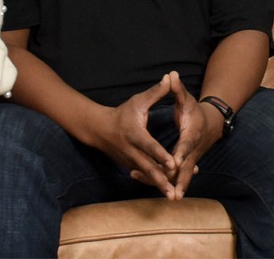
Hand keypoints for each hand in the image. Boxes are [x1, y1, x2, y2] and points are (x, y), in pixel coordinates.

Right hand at [93, 74, 181, 199]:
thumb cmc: (122, 113)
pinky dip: (156, 182)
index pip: (149, 146)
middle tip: (173, 192)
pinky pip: (144, 176)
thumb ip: (155, 92)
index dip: (160, 154)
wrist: (99, 129)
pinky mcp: (130, 167)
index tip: (172, 163)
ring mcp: (129, 161)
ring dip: (159, 185)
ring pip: (146, 176)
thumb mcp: (137, 101)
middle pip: (147, 168)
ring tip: (174, 195)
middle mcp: (131, 150)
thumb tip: (170, 78)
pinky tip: (170, 188)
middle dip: (160, 180)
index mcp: (134, 134)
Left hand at [166, 72, 212, 198]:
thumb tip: (171, 73)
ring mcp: (191, 159)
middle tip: (173, 193)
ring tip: (167, 197)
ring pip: (184, 176)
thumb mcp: (186, 98)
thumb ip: (177, 88)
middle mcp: (193, 150)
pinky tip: (155, 188)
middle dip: (181, 180)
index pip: (186, 145)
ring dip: (175, 185)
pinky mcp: (187, 165)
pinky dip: (169, 182)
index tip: (175, 162)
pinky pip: (178, 176)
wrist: (210, 123)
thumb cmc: (195, 110)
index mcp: (191, 134)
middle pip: (187, 167)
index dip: (181, 153)